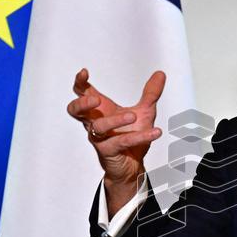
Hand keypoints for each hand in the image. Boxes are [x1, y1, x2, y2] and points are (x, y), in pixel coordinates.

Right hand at [66, 68, 165, 214]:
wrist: (133, 164)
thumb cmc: (131, 135)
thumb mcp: (144, 111)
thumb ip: (151, 93)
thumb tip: (160, 74)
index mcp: (100, 110)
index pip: (82, 93)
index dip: (80, 83)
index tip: (84, 72)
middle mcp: (95, 123)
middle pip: (75, 111)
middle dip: (82, 103)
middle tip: (96, 100)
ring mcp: (99, 138)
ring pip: (98, 127)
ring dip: (115, 120)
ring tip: (133, 115)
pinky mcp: (108, 151)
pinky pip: (121, 142)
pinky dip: (139, 137)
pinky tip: (154, 132)